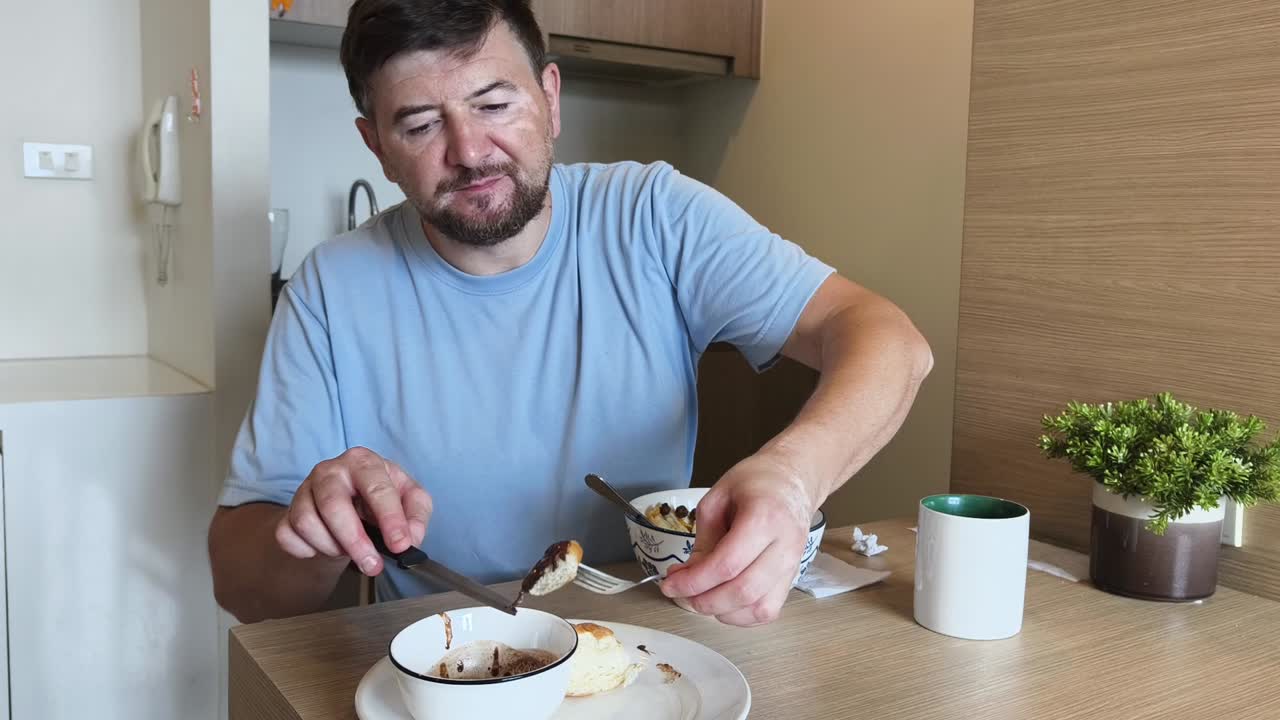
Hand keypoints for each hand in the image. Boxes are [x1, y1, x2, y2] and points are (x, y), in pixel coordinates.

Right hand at [275, 446, 432, 576]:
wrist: (348, 505)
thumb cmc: (379, 499)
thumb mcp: (409, 499)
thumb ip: (417, 514)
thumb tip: (411, 537)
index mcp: (363, 462)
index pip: (376, 488)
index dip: (390, 519)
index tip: (399, 545)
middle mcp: (330, 471)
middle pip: (333, 505)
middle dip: (354, 540)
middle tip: (372, 565)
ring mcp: (304, 490)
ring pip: (308, 523)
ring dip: (332, 547)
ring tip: (349, 550)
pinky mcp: (287, 513)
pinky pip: (288, 537)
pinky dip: (308, 551)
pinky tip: (325, 548)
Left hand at [660, 452, 816, 625]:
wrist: (793, 479)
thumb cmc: (756, 482)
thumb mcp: (717, 499)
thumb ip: (703, 540)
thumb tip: (685, 576)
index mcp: (764, 518)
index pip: (727, 564)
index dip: (694, 581)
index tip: (670, 584)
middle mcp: (784, 545)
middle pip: (743, 591)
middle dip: (704, 601)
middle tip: (681, 594)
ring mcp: (793, 565)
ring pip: (759, 608)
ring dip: (723, 612)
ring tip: (700, 597)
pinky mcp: (792, 578)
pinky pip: (768, 611)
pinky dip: (742, 616)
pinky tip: (723, 603)